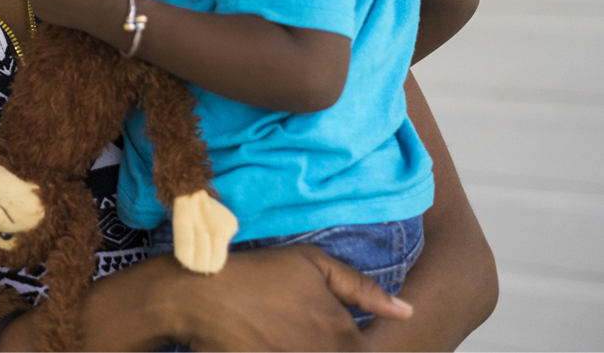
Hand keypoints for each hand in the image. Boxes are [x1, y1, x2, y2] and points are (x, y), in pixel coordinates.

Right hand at [164, 246, 412, 351]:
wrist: (201, 296)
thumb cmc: (259, 274)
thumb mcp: (312, 264)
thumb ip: (362, 289)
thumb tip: (407, 312)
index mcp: (345, 337)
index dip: (356, 346)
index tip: (330, 334)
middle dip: (332, 347)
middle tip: (299, 331)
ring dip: (308, 350)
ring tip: (287, 336)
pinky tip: (272, 344)